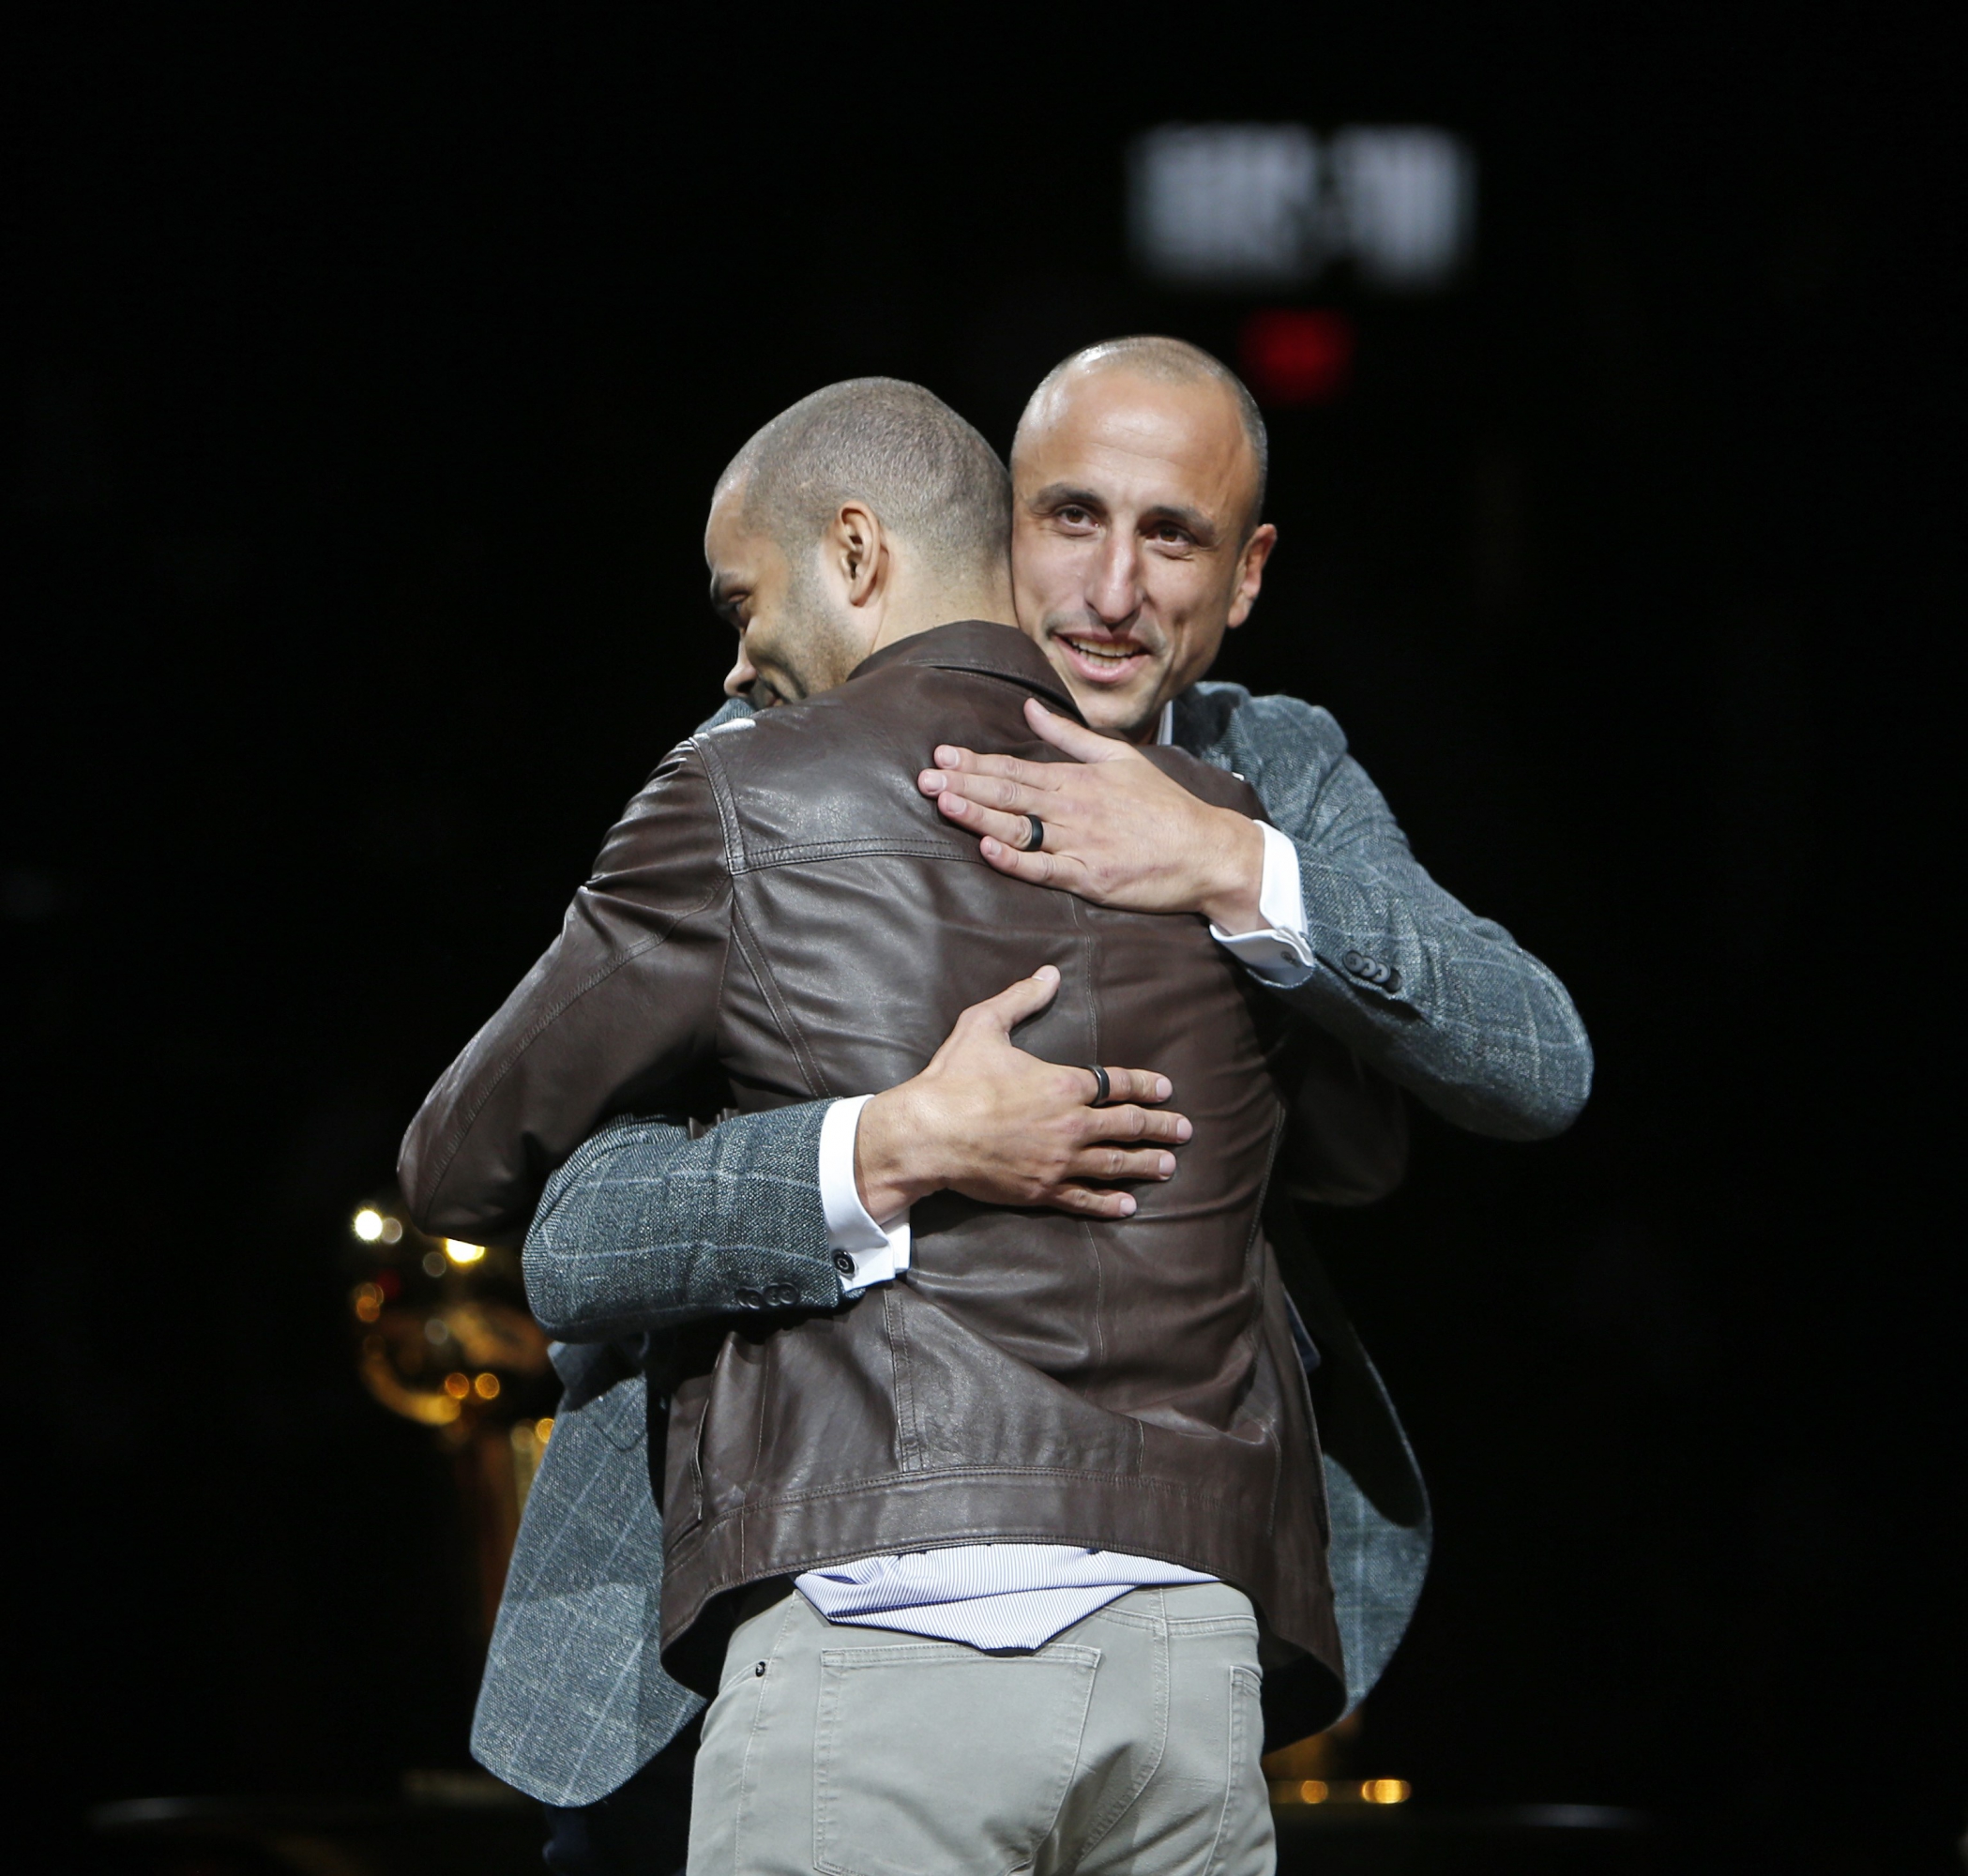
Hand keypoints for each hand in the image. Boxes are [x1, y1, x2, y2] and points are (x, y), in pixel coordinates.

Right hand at [854, 965, 1191, 1221]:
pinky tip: (1128, 1205)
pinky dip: (1109, 1202)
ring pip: (1115, 1164)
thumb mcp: (984, 1025)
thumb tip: (1049, 974)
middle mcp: (1071, 1125)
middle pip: (1129, 1126)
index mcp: (1063, 1084)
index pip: (1118, 1084)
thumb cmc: (954, 1079)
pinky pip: (1084, 1198)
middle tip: (1185, 1130)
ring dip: (1146, 1164)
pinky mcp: (1041, 1190)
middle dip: (1161, 1127)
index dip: (1146, 1086)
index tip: (1166, 1090)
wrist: (928, 1134)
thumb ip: (1021, 999)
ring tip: (1168, 1166)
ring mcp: (1059, 1161)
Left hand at [917, 698, 1265, 930]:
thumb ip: (1069, 735)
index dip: (975, 762)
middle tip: (924, 776)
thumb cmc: (1163, 806)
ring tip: (943, 801)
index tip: (941, 754)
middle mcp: (1074, 808)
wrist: (1206, 850)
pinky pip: (1046, 870)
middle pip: (1009, 793)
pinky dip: (1016, 860)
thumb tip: (1028, 708)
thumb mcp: (1119, 757)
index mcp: (1077, 779)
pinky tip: (988, 849)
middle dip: (964, 783)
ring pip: (1020, 827)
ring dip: (979, 814)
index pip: (1015, 767)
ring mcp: (1080, 844)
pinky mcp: (1091, 879)